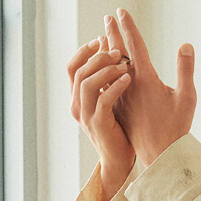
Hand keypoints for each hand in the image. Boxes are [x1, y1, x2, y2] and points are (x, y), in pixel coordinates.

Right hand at [67, 35, 135, 200]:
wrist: (119, 160)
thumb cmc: (117, 129)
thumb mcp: (109, 99)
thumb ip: (105, 78)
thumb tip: (108, 48)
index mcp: (77, 99)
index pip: (72, 67)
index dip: (84, 51)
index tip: (101, 40)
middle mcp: (77, 106)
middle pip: (79, 71)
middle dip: (99, 57)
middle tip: (118, 51)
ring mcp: (86, 116)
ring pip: (87, 83)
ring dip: (106, 69)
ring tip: (125, 63)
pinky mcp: (99, 125)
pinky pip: (103, 100)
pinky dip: (115, 86)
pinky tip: (128, 78)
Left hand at [104, 9, 195, 167]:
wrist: (161, 156)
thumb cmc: (177, 128)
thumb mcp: (187, 99)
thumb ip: (185, 70)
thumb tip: (186, 45)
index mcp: (146, 80)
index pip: (135, 46)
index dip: (128, 26)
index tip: (120, 11)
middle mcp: (130, 86)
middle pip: (117, 54)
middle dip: (112, 34)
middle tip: (107, 18)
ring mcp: (122, 98)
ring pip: (109, 69)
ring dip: (105, 53)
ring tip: (101, 40)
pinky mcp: (118, 110)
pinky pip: (108, 86)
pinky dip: (105, 73)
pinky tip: (102, 69)